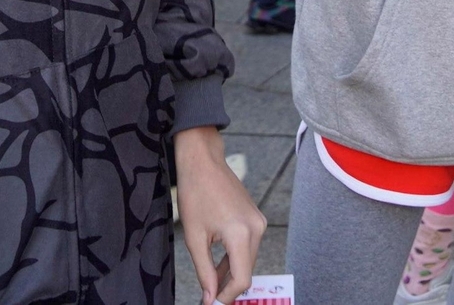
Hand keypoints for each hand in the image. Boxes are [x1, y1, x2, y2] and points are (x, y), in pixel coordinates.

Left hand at [175, 126, 266, 303]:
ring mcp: (258, 222)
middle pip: (246, 270)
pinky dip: (234, 258)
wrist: (204, 162)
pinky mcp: (255, 218)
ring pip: (247, 260)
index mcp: (241, 233)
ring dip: (230, 274)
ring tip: (209, 284)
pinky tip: (217, 266)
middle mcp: (256, 228)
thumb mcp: (195, 237)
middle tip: (208, 298)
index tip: (211, 304)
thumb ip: (205, 271)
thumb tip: (210, 297)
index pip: (242, 279)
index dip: (227, 297)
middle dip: (228, 288)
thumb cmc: (196, 194)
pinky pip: (247, 246)